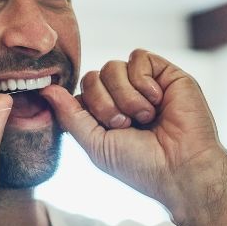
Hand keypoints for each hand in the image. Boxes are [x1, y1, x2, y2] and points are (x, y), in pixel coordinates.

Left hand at [40, 49, 226, 225]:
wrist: (180, 168)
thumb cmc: (140, 164)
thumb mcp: (95, 144)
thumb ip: (70, 116)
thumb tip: (46, 89)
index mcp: (106, 114)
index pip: (80, 92)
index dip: (88, 108)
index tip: (108, 130)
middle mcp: (123, 96)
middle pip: (93, 76)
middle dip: (104, 104)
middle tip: (126, 125)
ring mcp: (144, 84)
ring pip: (113, 66)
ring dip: (126, 97)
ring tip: (145, 117)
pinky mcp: (165, 73)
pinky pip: (138, 57)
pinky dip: (143, 82)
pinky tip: (158, 101)